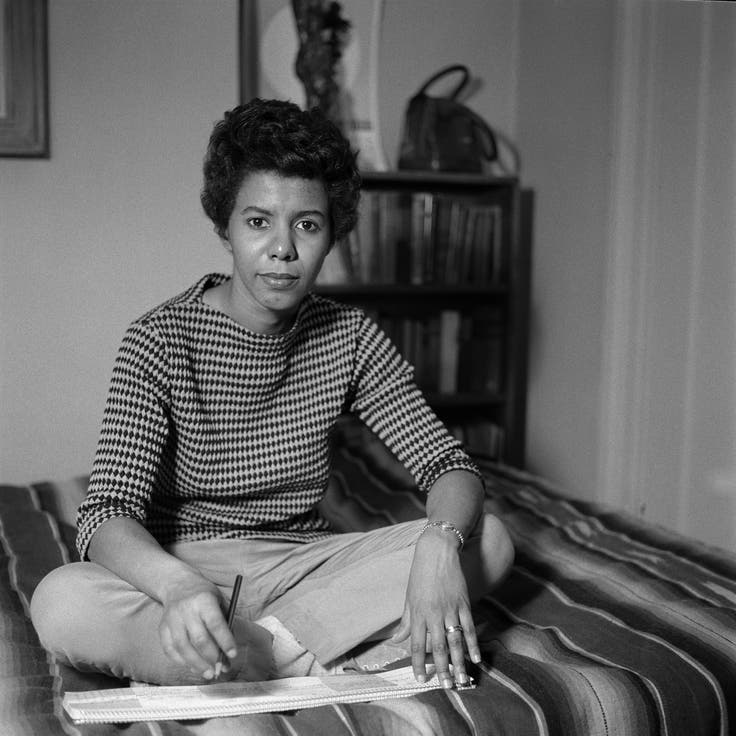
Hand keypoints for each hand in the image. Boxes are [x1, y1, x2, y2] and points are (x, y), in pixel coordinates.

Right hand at [158, 574, 236, 679]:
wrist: (178, 585)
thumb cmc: (205, 595)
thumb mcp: (220, 601)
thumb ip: (225, 624)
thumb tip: (228, 654)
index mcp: (204, 600)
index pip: (215, 623)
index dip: (225, 641)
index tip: (233, 654)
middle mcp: (186, 610)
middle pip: (198, 638)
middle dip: (211, 657)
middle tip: (221, 669)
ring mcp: (171, 619)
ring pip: (183, 647)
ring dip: (196, 664)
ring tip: (209, 674)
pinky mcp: (162, 628)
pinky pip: (170, 649)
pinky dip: (181, 661)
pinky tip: (192, 666)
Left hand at [392, 530, 479, 688]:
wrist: (437, 551)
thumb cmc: (420, 574)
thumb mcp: (408, 597)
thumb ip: (405, 622)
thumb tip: (395, 640)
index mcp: (417, 613)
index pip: (417, 643)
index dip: (418, 663)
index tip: (421, 679)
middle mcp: (434, 613)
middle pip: (438, 646)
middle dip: (441, 668)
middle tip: (445, 687)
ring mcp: (450, 608)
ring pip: (455, 640)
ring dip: (458, 662)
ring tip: (460, 679)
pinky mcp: (464, 602)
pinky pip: (469, 627)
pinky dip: (473, 644)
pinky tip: (475, 659)